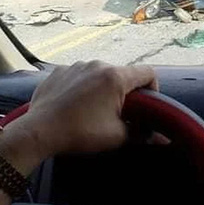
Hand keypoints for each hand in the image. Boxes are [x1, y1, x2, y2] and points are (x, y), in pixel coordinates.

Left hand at [8, 61, 157, 161]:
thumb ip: (143, 134)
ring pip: (100, 73)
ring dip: (102, 88)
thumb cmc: (80, 133)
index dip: (153, 88)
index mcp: (115, 77)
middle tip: (118, 114)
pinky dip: (83, 86)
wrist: (39, 131)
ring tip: (93, 111)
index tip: (146, 106)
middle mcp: (98, 64)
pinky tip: (75, 105)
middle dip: (124, 92)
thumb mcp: (116, 136)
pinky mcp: (60, 70)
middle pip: (122, 74)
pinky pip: (80, 75)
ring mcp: (77, 65)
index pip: (148, 72)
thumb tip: (164, 140)